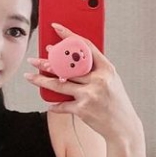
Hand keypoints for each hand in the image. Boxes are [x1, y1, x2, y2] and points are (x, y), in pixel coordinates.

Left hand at [24, 22, 141, 142]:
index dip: (69, 35)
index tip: (56, 29)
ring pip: (59, 84)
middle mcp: (98, 80)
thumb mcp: (112, 82)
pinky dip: (54, 105)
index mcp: (107, 69)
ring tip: (30, 77)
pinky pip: (62, 105)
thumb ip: (96, 71)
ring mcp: (90, 94)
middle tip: (34, 59)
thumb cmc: (117, 103)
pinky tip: (49, 103)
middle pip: (67, 66)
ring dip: (41, 80)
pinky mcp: (83, 109)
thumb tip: (73, 61)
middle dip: (47, 62)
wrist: (124, 128)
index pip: (85, 46)